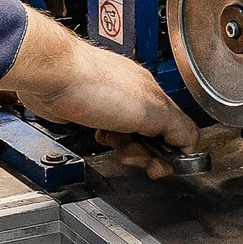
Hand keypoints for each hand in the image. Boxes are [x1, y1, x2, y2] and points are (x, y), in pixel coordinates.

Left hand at [0, 10, 199, 156]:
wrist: (52, 76)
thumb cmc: (92, 84)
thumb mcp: (148, 110)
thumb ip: (176, 126)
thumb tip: (191, 143)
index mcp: (154, 93)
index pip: (179, 128)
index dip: (173, 152)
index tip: (160, 167)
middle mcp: (136, 95)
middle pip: (154, 135)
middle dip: (145, 153)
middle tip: (132, 157)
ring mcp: (112, 100)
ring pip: (131, 134)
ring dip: (126, 147)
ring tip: (113, 143)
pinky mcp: (90, 107)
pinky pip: (108, 130)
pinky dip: (107, 139)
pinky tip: (99, 136)